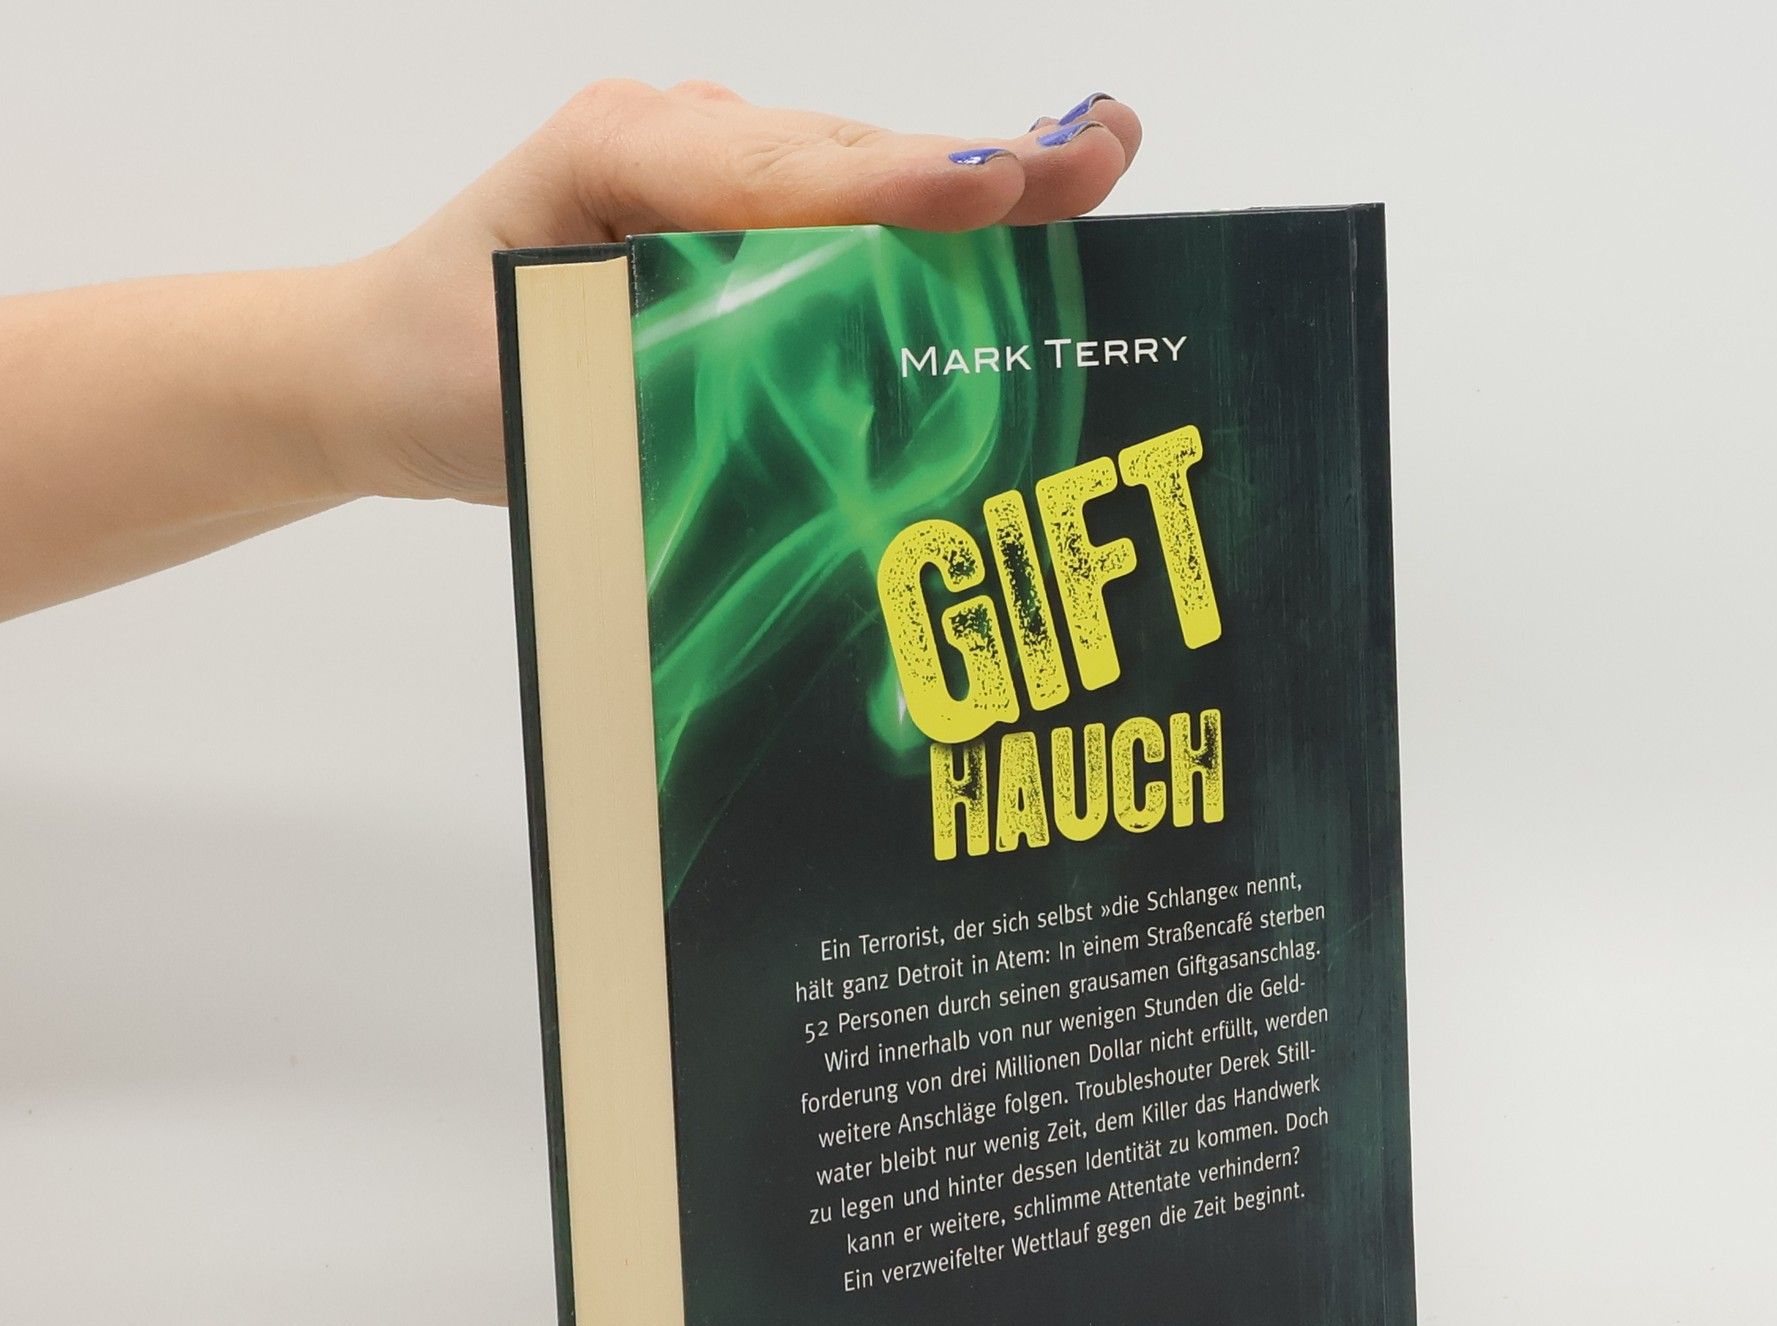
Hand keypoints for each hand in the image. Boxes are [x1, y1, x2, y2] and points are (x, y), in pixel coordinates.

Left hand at [327, 83, 1144, 504]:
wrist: (373, 363)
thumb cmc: (440, 377)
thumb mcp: (535, 401)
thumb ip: (654, 400)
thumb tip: (794, 437)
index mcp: (617, 161)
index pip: (781, 177)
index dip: (894, 188)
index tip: (990, 187)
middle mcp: (673, 138)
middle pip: (846, 154)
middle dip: (977, 165)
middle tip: (1103, 156)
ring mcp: (704, 161)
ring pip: (854, 169)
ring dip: (971, 184)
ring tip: (1091, 175)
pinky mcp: (724, 204)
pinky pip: (837, 204)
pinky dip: (924, 221)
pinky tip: (1018, 219)